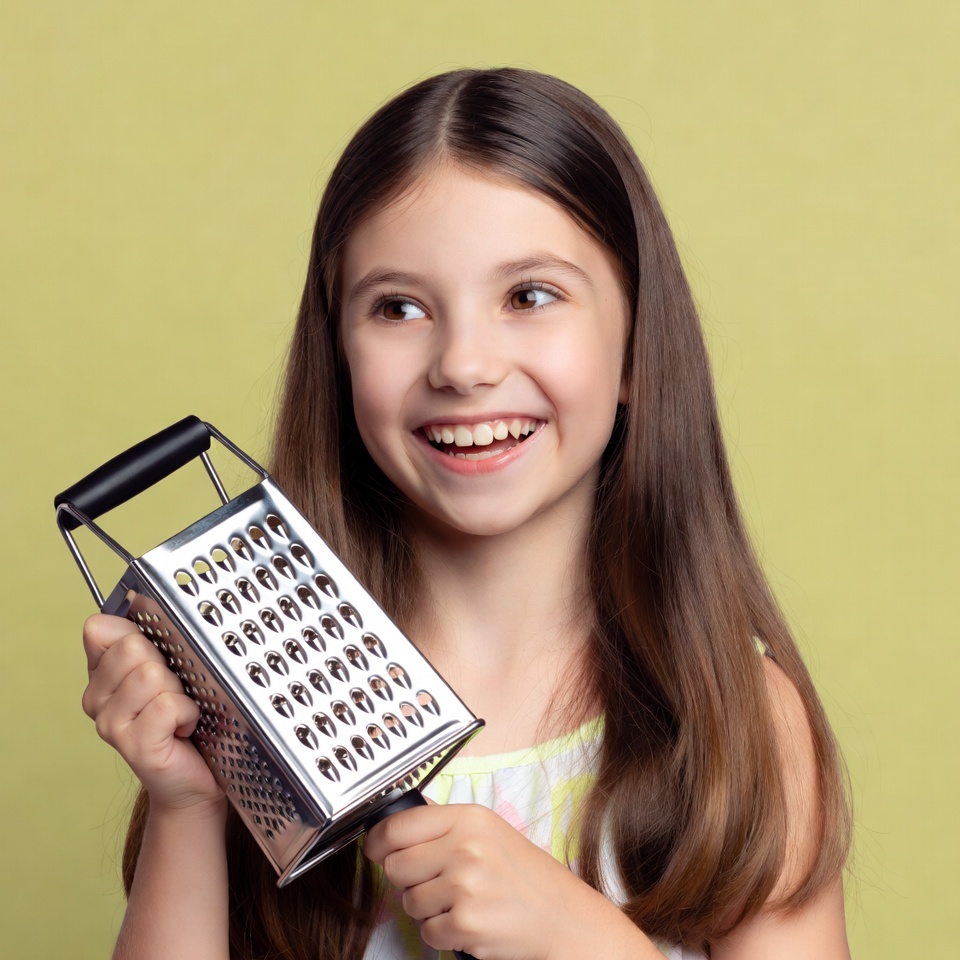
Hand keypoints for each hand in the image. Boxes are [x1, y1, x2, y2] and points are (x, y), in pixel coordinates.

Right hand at [81, 613, 223, 814]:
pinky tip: (185, 728)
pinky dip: (188, 713)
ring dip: (181, 690)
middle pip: (133, 647)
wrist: (196, 778)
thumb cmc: (186, 718)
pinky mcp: (133, 745)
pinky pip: (168, 705)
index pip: (102, 628)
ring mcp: (111, 724)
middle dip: (168, 663)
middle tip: (175, 691)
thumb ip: (151, 636)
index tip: (159, 656)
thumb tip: (136, 596)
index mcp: (102, 672)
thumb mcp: (170, 669)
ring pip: (152, 675)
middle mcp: (97, 698)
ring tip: (181, 711)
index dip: (139, 633)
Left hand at [364, 801, 645, 959]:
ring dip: (426, 909)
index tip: (375, 849)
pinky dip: (442, 934)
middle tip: (435, 883)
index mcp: (469, 818)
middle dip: (407, 880)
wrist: (563, 918)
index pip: (398, 825)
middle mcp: (464, 847)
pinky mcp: (464, 923)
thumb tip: (398, 825)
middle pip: (395, 866)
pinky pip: (426, 932)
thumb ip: (446, 826)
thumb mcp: (490, 832)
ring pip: (408, 902)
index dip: (377, 841)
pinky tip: (467, 922)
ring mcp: (464, 885)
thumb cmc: (528, 877)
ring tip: (460, 903)